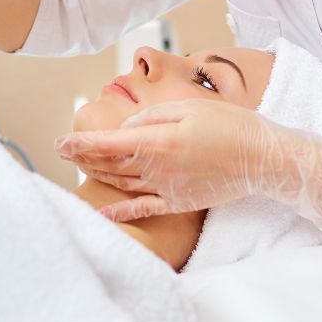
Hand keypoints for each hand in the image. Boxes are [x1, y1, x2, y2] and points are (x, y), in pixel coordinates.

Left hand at [55, 99, 321, 229]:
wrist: (263, 157)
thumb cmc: (228, 125)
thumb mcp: (187, 107)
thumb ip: (151, 115)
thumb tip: (127, 124)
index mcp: (158, 140)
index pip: (109, 143)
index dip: (81, 143)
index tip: (59, 142)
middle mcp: (158, 167)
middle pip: (111, 164)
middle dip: (83, 157)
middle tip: (62, 151)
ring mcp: (168, 188)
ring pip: (123, 183)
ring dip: (98, 175)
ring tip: (78, 166)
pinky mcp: (179, 202)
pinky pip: (144, 209)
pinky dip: (121, 212)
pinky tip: (103, 213)